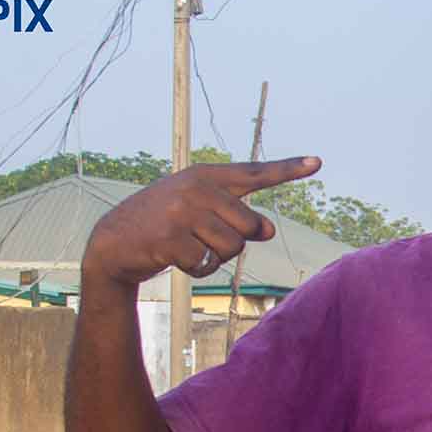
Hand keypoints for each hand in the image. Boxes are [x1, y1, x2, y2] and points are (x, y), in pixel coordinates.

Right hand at [80, 157, 320, 289]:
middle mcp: (196, 188)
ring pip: (232, 248)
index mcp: (206, 176)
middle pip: (249, 226)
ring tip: (189, 246)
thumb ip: (235, 216)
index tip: (318, 162)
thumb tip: (268, 228)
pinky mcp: (170, 237)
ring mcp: (182, 211)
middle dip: (235, 241)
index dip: (288, 169)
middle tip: (205, 238)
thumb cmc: (164, 223)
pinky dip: (198, 270)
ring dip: (216, 258)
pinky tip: (176, 258)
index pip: (254, 172)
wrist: (114, 240)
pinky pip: (207, 264)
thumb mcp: (199, 212)